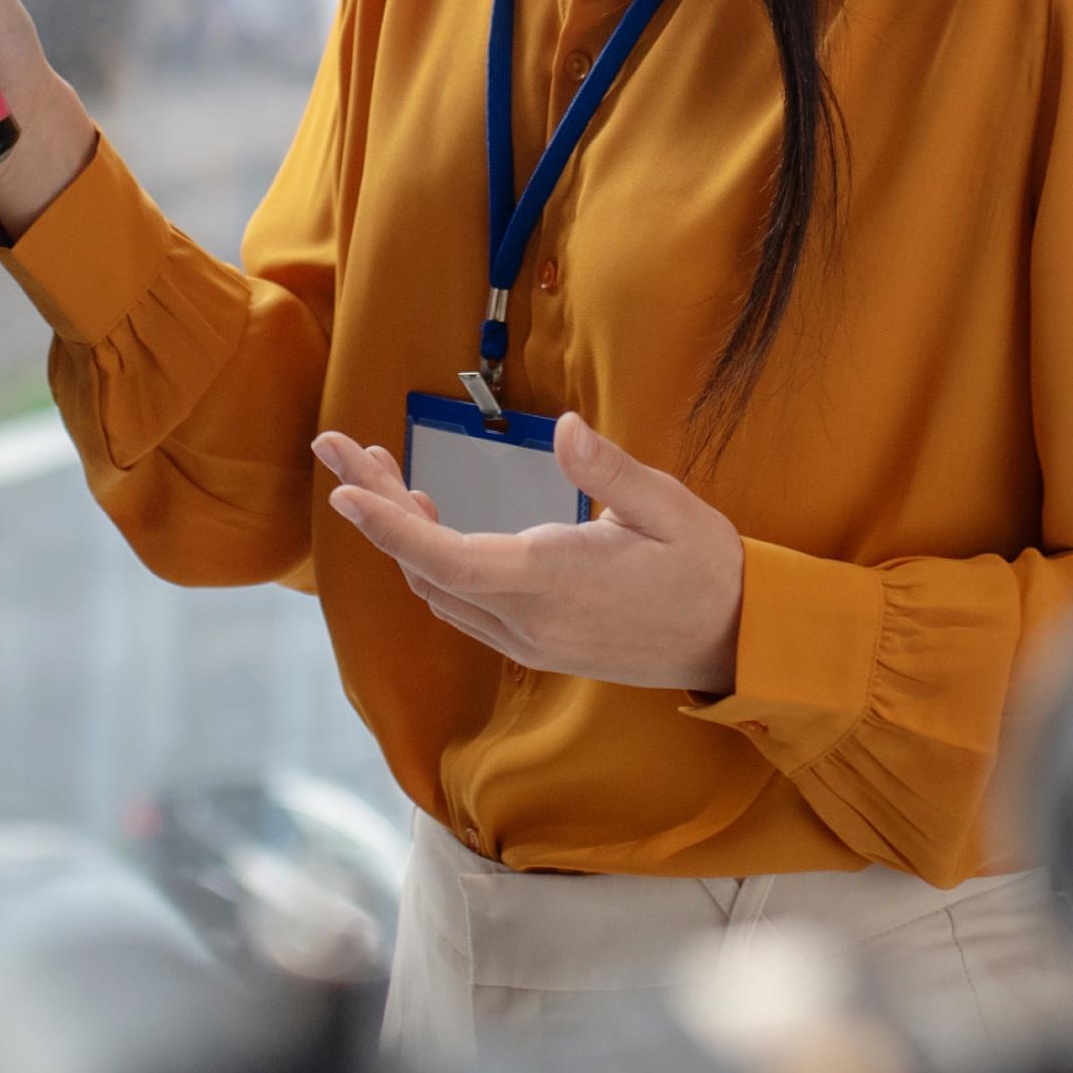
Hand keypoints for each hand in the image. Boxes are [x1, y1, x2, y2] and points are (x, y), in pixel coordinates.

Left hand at [312, 411, 748, 692]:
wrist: (735, 641)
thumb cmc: (705, 567)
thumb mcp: (669, 506)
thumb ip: (611, 470)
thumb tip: (564, 427)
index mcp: (556, 582)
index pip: (449, 559)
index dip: (389, 527)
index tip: (345, 491)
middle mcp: (529, 621)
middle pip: (426, 569)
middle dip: (377, 509)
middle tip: (337, 449)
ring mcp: (529, 640)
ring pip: (438, 590)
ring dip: (401, 536)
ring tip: (378, 473)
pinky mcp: (535, 645)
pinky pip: (462, 605)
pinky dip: (431, 562)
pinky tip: (428, 520)